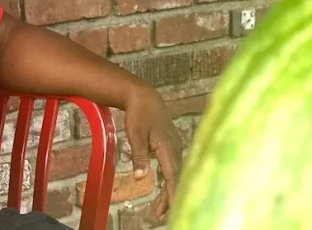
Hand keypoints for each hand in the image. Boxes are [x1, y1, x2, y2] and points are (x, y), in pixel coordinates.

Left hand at [122, 86, 184, 219]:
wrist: (144, 95)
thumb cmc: (139, 114)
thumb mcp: (135, 134)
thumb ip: (139, 156)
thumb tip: (140, 178)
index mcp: (168, 147)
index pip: (173, 176)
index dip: (173, 194)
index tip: (172, 209)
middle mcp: (176, 148)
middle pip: (176, 178)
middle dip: (169, 198)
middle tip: (158, 216)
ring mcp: (175, 146)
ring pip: (175, 174)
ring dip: (168, 191)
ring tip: (158, 209)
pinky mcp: (172, 146)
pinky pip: (173, 167)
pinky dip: (169, 180)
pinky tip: (163, 190)